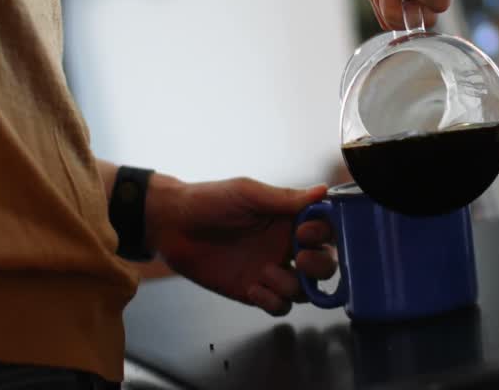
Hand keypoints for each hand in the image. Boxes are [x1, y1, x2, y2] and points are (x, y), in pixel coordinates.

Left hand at [144, 174, 338, 316]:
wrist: (172, 225)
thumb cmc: (209, 201)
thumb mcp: (248, 193)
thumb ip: (285, 198)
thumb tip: (323, 191)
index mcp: (289, 219)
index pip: (326, 230)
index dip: (325, 233)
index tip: (305, 230)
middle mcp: (286, 245)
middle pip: (325, 264)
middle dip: (320, 264)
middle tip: (299, 258)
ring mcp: (271, 270)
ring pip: (304, 290)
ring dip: (292, 285)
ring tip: (265, 272)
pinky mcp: (254, 290)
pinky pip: (279, 306)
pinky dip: (273, 301)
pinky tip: (253, 287)